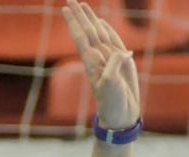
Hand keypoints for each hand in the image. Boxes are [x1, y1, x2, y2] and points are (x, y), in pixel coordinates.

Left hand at [62, 0, 140, 128]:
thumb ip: (114, 65)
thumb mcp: (111, 84)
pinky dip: (106, 29)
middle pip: (87, 31)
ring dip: (90, 19)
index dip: (74, 23)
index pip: (81, 37)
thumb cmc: (112, 102)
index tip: (65, 9)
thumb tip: (123, 51)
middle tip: (71, 0)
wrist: (120, 114)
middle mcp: (98, 58)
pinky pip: (112, 40)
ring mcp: (109, 58)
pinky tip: (100, 21)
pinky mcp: (121, 61)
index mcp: (92, 62)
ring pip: (98, 33)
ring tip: (82, 6)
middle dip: (80, 15)